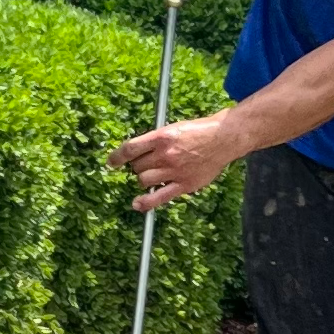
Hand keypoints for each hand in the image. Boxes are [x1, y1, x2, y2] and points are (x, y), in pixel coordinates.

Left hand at [110, 110, 241, 209]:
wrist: (223, 139)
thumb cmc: (198, 131)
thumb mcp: (174, 128)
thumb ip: (156, 141)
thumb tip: (138, 152)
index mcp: (161, 137)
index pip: (130, 148)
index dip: (117, 157)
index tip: (111, 162)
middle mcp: (165, 154)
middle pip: (137, 167)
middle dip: (137, 166)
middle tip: (146, 164)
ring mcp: (174, 171)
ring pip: (144, 181)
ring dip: (143, 179)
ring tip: (152, 175)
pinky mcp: (184, 184)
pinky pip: (160, 197)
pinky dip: (146, 202)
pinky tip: (137, 204)